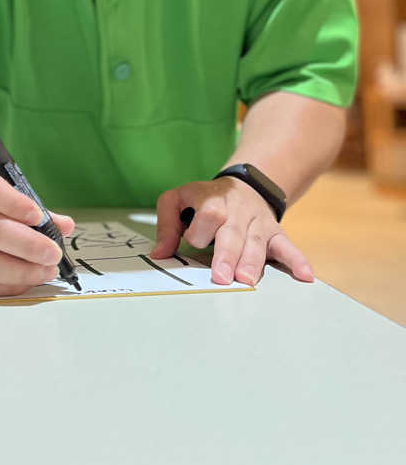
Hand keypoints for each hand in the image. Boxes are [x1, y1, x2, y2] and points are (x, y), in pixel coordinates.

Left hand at [150, 177, 313, 284]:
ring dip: (252, 262)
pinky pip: (287, 246)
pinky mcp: (274, 234)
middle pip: (232, 232)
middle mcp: (238, 211)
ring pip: (256, 243)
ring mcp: (258, 223)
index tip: (193, 240)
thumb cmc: (205, 199)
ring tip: (247, 280)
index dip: (199, 230)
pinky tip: (305, 275)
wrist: (245, 185)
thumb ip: (166, 224)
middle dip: (227, 255)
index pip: (208, 214)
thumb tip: (160, 254)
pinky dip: (297, 260)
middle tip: (222, 277)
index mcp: (213, 199)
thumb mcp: (178, 199)